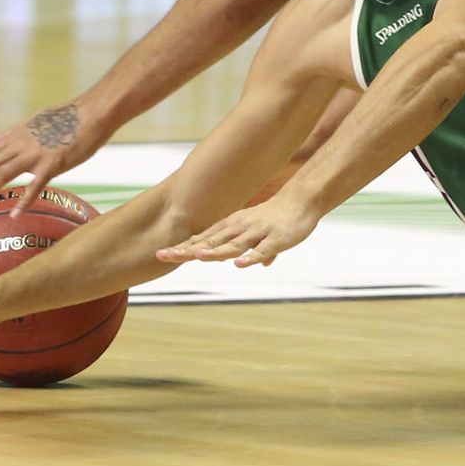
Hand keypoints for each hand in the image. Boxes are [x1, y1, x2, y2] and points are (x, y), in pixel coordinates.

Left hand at [0, 101, 106, 216]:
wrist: (94, 112)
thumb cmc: (70, 117)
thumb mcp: (35, 120)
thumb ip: (13, 132)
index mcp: (16, 136)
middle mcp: (20, 144)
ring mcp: (35, 153)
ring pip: (0, 175)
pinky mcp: (53, 162)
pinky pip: (35, 184)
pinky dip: (23, 200)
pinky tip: (15, 215)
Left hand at [155, 193, 322, 268]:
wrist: (302, 200)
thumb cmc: (277, 217)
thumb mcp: (256, 232)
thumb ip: (251, 249)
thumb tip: (252, 262)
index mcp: (232, 226)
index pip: (203, 239)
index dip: (183, 247)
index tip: (161, 254)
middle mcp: (240, 228)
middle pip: (211, 242)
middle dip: (187, 250)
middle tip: (165, 255)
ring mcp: (258, 233)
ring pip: (234, 245)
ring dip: (215, 251)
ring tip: (199, 257)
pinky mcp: (277, 239)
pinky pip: (262, 250)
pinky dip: (251, 258)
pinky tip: (240, 264)